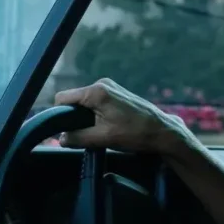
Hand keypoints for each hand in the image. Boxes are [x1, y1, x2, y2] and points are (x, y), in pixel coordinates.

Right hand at [54, 78, 183, 153]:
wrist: (163, 132)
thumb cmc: (136, 133)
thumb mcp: (102, 138)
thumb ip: (77, 137)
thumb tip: (61, 139)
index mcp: (96, 91)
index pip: (62, 98)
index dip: (60, 115)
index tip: (65, 130)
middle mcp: (103, 84)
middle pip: (74, 100)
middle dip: (75, 117)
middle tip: (85, 133)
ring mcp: (112, 88)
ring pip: (86, 102)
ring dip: (87, 117)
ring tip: (100, 131)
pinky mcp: (119, 94)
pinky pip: (98, 102)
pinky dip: (97, 114)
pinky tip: (108, 126)